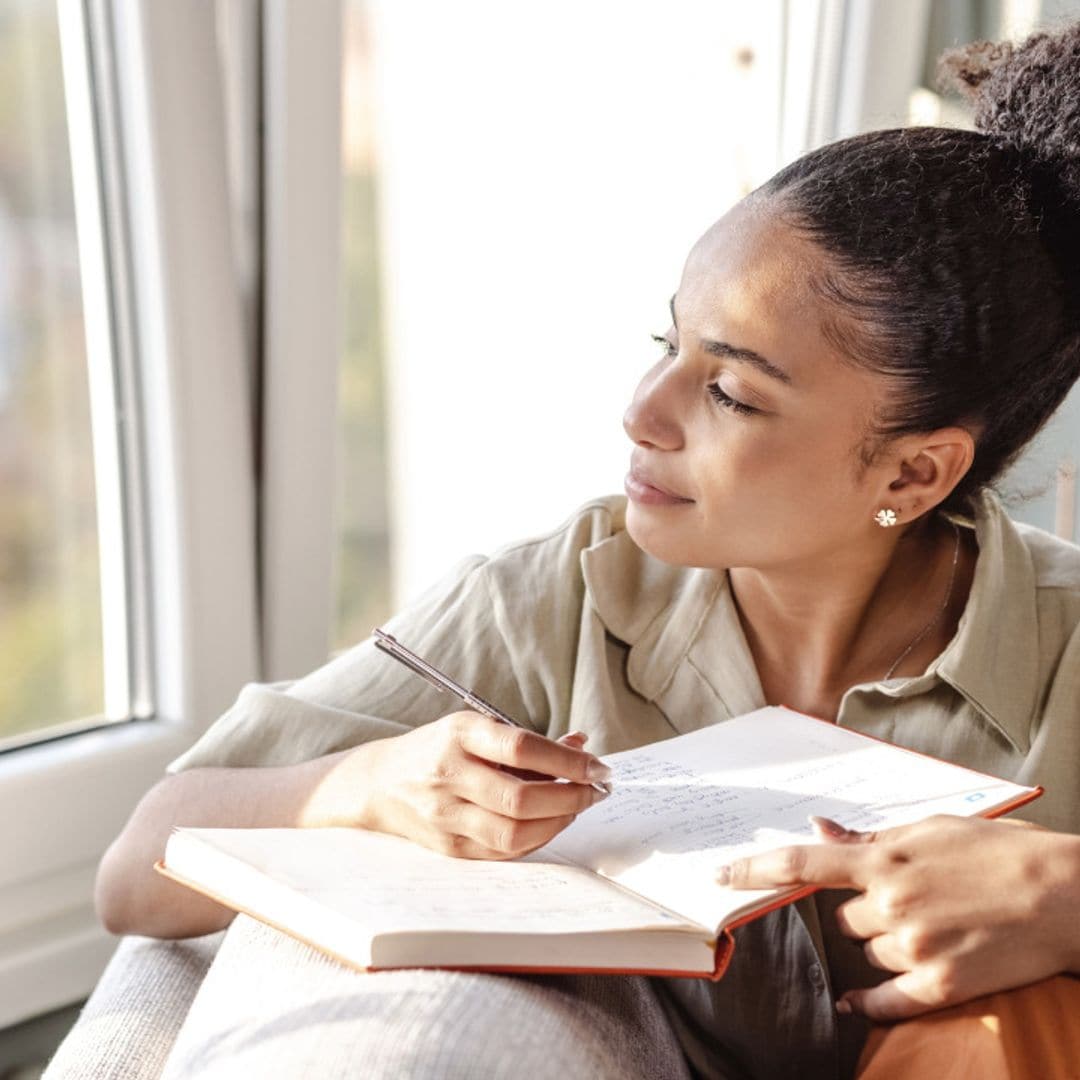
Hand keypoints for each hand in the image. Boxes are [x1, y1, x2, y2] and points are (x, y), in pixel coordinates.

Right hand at [311, 712, 609, 860]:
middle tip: (596, 790)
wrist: (380, 783)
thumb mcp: (477, 729)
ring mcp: (447, 815)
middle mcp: (450, 775)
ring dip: (558, 822)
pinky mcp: (450, 846)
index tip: (598, 766)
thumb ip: (528, 741)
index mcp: (459, 735)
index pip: (522, 748)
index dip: (568, 760)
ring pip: (514, 832)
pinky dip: (537, 839)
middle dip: (571, 797)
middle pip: (521, 798)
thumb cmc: (439, 749)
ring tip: (577, 806)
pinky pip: (504, 851)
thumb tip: (582, 747)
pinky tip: (551, 824)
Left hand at [717, 814, 1079, 1019]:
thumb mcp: (931, 829)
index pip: (802, 864)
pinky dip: (865, 1002)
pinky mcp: (941, 986)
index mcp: (885, 859)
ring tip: (933, 926)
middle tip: (906, 901)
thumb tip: (819, 829)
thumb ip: (870, 838)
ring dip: (883, 945)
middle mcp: (891, 903)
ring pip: (866, 954)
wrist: (1065, 895)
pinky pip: (882, 1001)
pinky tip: (851, 1001)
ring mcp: (915, 947)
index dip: (754, 869)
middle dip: (862, 911)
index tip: (719, 877)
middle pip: (842, 920)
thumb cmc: (998, 852)